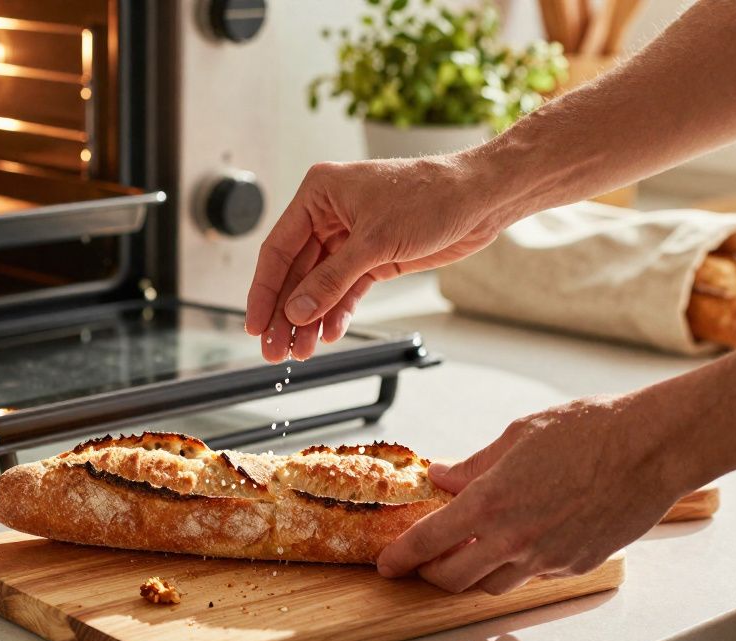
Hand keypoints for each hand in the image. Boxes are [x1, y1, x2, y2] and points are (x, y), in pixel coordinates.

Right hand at [244, 152, 513, 361]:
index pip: (278, 248)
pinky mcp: (374, 256)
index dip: (264, 291)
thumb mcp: (375, 243)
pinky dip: (337, 312)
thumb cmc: (431, 196)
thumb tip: (297, 311)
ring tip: (301, 351)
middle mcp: (330, 214)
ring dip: (310, 319)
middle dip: (286, 313)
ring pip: (319, 285)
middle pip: (296, 272)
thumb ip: (332, 281)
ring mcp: (352, 237)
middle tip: (274, 349)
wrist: (480, 198)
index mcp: (319, 194)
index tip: (255, 325)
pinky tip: (327, 334)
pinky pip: (345, 289)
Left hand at [377, 394, 699, 593]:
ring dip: (473, 574)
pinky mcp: (575, 564)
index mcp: (491, 502)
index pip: (429, 542)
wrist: (650, 449)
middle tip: (423, 562)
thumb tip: (444, 475)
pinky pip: (533, 576)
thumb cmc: (591, 431)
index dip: (402, 557)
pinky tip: (519, 543)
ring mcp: (547, 557)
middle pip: (454, 578)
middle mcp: (515, 538)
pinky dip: (516, 566)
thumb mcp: (517, 437)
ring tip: (469, 553)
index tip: (388, 564)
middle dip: (431, 573)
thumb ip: (475, 465)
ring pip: (493, 585)